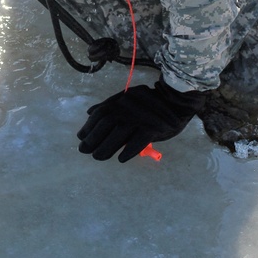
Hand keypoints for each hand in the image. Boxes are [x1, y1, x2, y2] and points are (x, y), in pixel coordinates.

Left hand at [76, 80, 205, 162]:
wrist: (176, 102)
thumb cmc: (150, 103)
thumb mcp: (128, 98)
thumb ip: (109, 104)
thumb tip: (90, 112)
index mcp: (121, 100)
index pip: (100, 114)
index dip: (89, 126)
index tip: (81, 137)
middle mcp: (128, 108)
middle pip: (107, 124)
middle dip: (93, 138)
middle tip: (85, 150)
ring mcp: (141, 118)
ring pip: (119, 134)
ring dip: (106, 147)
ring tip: (97, 157)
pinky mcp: (153, 128)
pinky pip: (138, 141)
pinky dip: (128, 151)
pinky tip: (120, 159)